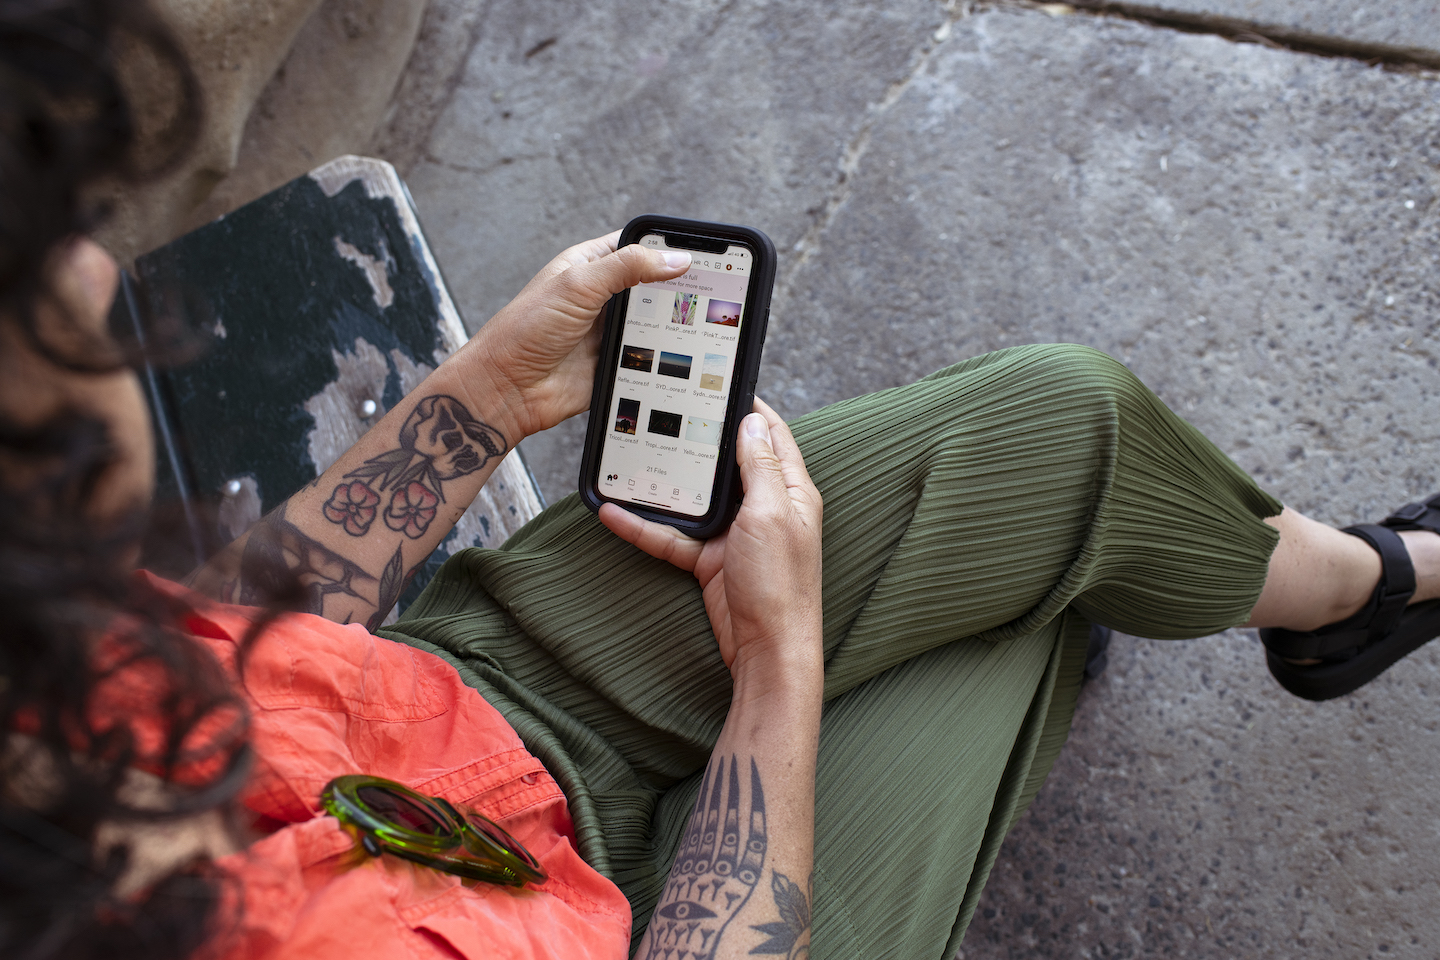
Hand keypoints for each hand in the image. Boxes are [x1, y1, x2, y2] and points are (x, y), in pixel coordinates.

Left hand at [461, 232, 691, 439]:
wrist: (508, 387)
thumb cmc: (526, 328)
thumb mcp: (579, 285)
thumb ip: (628, 267)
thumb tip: (675, 258)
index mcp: (589, 266)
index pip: (636, 247)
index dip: (665, 248)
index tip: (699, 254)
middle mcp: (601, 297)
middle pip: (651, 287)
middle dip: (675, 290)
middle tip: (708, 291)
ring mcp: (608, 331)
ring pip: (653, 324)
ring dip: (669, 326)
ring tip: (699, 323)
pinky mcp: (613, 362)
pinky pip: (646, 357)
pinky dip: (662, 358)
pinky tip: (680, 356)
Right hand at [600, 398, 823, 685]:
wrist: (768, 650)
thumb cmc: (781, 585)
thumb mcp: (771, 513)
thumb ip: (760, 467)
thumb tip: (753, 421)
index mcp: (791, 491)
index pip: (772, 436)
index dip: (750, 409)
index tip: (721, 385)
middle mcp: (765, 508)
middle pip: (728, 463)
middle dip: (698, 440)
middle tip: (667, 411)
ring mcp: (737, 535)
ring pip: (694, 499)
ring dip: (665, 483)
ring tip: (634, 456)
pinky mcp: (711, 560)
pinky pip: (672, 537)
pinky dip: (645, 527)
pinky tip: (616, 514)